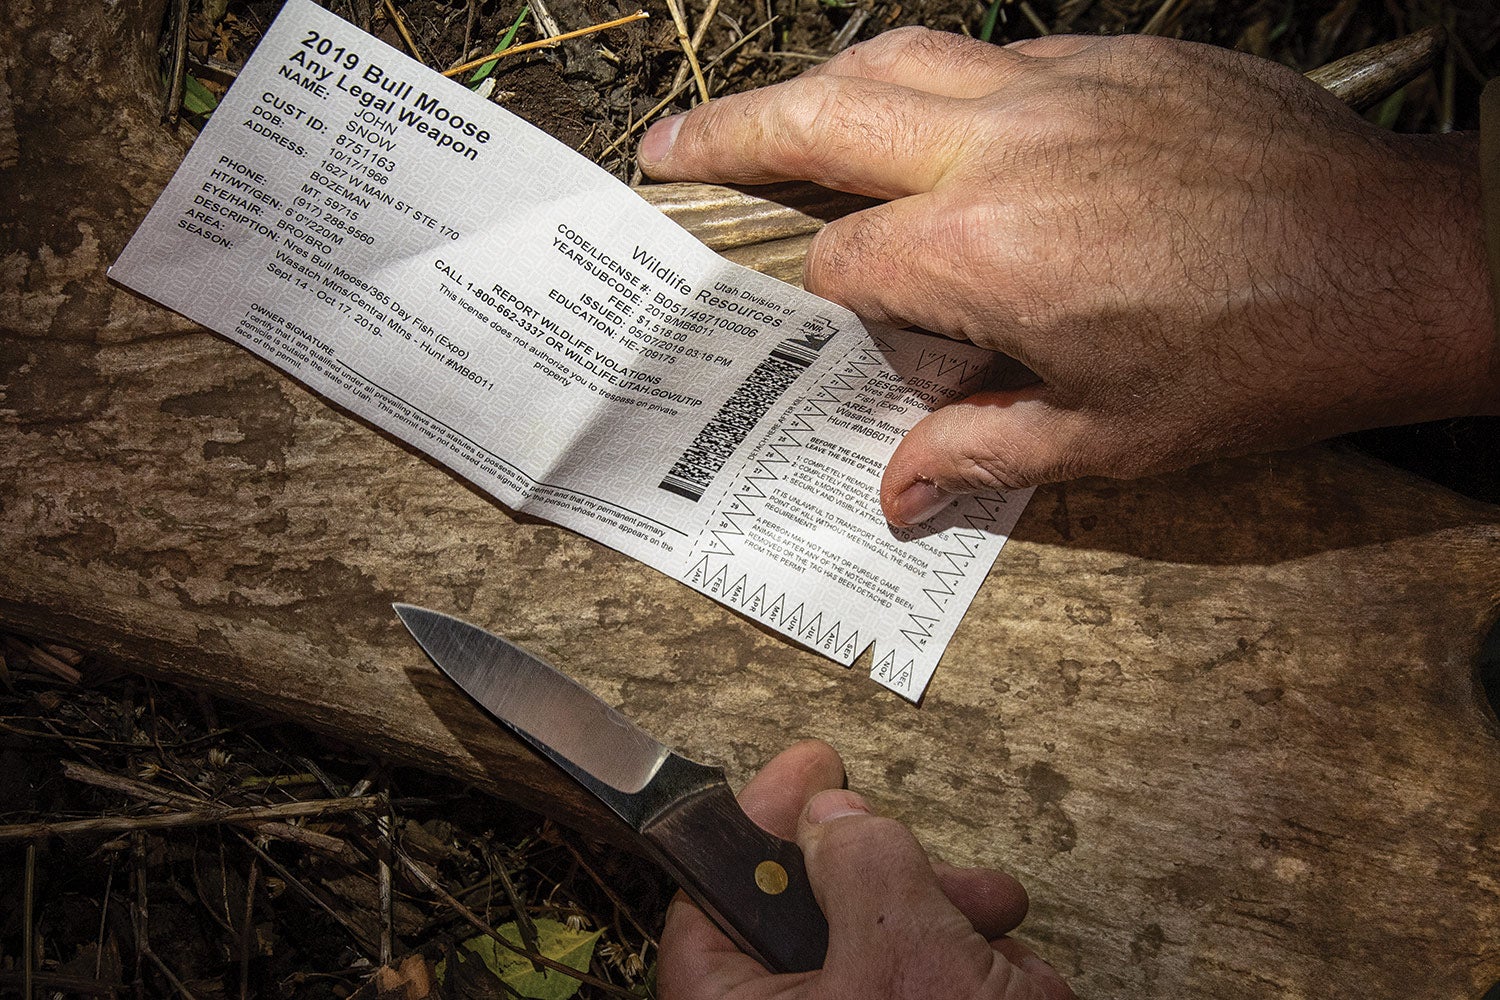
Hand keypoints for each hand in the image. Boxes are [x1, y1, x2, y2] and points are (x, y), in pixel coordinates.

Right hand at [639, 28, 1497, 524]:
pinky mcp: (1115, 56)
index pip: (848, 259)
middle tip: (669, 145)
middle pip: (826, 116)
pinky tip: (925, 110)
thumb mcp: (1109, 441)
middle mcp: (1000, 148)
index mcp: (982, 251)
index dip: (829, 298)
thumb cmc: (1258, 361)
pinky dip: (928, 76)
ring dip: (815, 83)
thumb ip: (980, 452)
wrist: (1402, 260)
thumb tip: (894, 497)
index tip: (841, 324)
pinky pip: (988, 52)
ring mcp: (1058, 84)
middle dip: (733, 131)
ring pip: (897, 57)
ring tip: (763, 110)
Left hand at [657, 740, 1074, 999]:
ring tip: (1003, 935)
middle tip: (950, 870)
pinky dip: (970, 982)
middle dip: (896, 884)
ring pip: (881, 961)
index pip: (712, 902)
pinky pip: (922, 999)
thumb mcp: (907, 958)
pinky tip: (1017, 984)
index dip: (760, 823)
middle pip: (811, 926)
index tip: (813, 769)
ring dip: (951, 933)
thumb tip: (833, 817)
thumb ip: (864, 871)